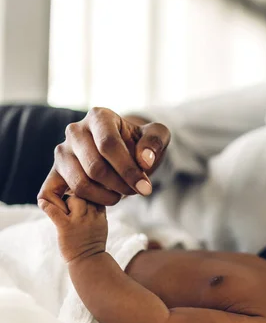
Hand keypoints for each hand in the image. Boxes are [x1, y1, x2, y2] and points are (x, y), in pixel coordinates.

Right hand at [37, 107, 170, 212]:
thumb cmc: (141, 143)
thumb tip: (144, 160)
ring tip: (120, 195)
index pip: (108, 145)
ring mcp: (62, 153)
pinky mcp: (54, 172)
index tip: (145, 188)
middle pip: (95, 167)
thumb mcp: (158, 136)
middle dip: (120, 186)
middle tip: (135, 191)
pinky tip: (95, 206)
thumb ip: (155, 142)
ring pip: (79, 184)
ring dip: (105, 197)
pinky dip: (71, 206)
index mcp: (99, 116)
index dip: (128, 170)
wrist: (125, 150)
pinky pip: (50, 194)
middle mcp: (75, 131)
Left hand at [39, 195, 107, 262]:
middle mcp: (92, 216)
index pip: (95, 196)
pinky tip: (41, 202)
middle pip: (84, 195)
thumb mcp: (101, 226)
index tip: (82, 198)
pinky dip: (46, 206)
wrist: (89, 261)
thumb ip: (96, 213)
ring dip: (66, 201)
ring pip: (73, 199)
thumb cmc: (93, 244)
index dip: (88, 195)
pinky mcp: (65, 227)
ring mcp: (79, 221)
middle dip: (77, 196)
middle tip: (70, 203)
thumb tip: (88, 202)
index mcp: (100, 216)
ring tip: (62, 208)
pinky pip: (54, 212)